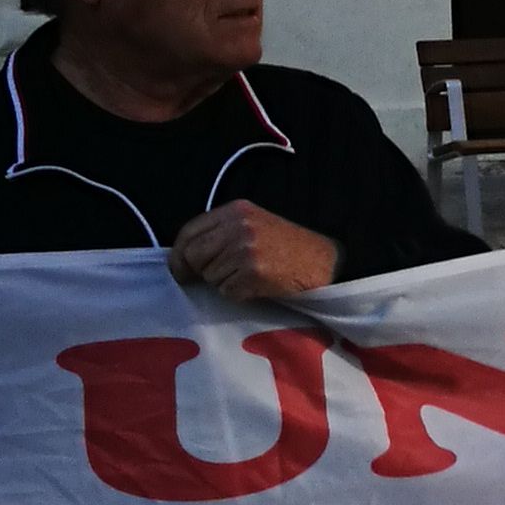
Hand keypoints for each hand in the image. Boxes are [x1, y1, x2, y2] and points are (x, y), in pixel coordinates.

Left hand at [172, 201, 338, 301]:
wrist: (325, 263)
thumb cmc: (288, 247)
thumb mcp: (254, 225)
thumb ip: (222, 233)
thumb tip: (184, 257)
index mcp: (235, 210)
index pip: (189, 232)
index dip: (179, 254)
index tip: (181, 269)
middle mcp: (238, 226)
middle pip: (193, 255)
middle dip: (199, 270)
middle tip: (219, 277)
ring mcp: (245, 249)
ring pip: (209, 276)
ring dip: (223, 283)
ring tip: (249, 276)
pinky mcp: (253, 272)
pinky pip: (227, 291)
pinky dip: (238, 294)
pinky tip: (257, 286)